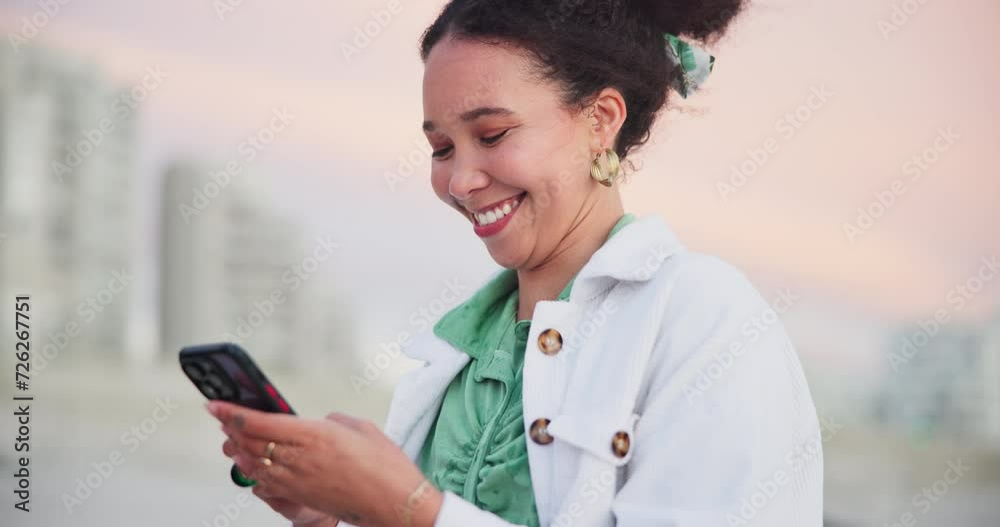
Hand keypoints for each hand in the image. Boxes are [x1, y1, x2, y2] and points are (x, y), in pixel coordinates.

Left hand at [208, 401, 442, 526]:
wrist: (395, 504)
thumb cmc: (385, 464)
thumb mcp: (358, 428)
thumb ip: (331, 421)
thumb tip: (316, 424)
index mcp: (314, 434)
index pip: (259, 422)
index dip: (231, 413)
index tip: (214, 404)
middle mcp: (300, 458)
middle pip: (249, 443)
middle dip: (231, 428)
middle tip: (222, 417)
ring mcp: (298, 481)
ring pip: (253, 465)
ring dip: (238, 450)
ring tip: (232, 439)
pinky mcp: (302, 497)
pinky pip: (266, 484)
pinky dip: (253, 473)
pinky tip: (251, 467)